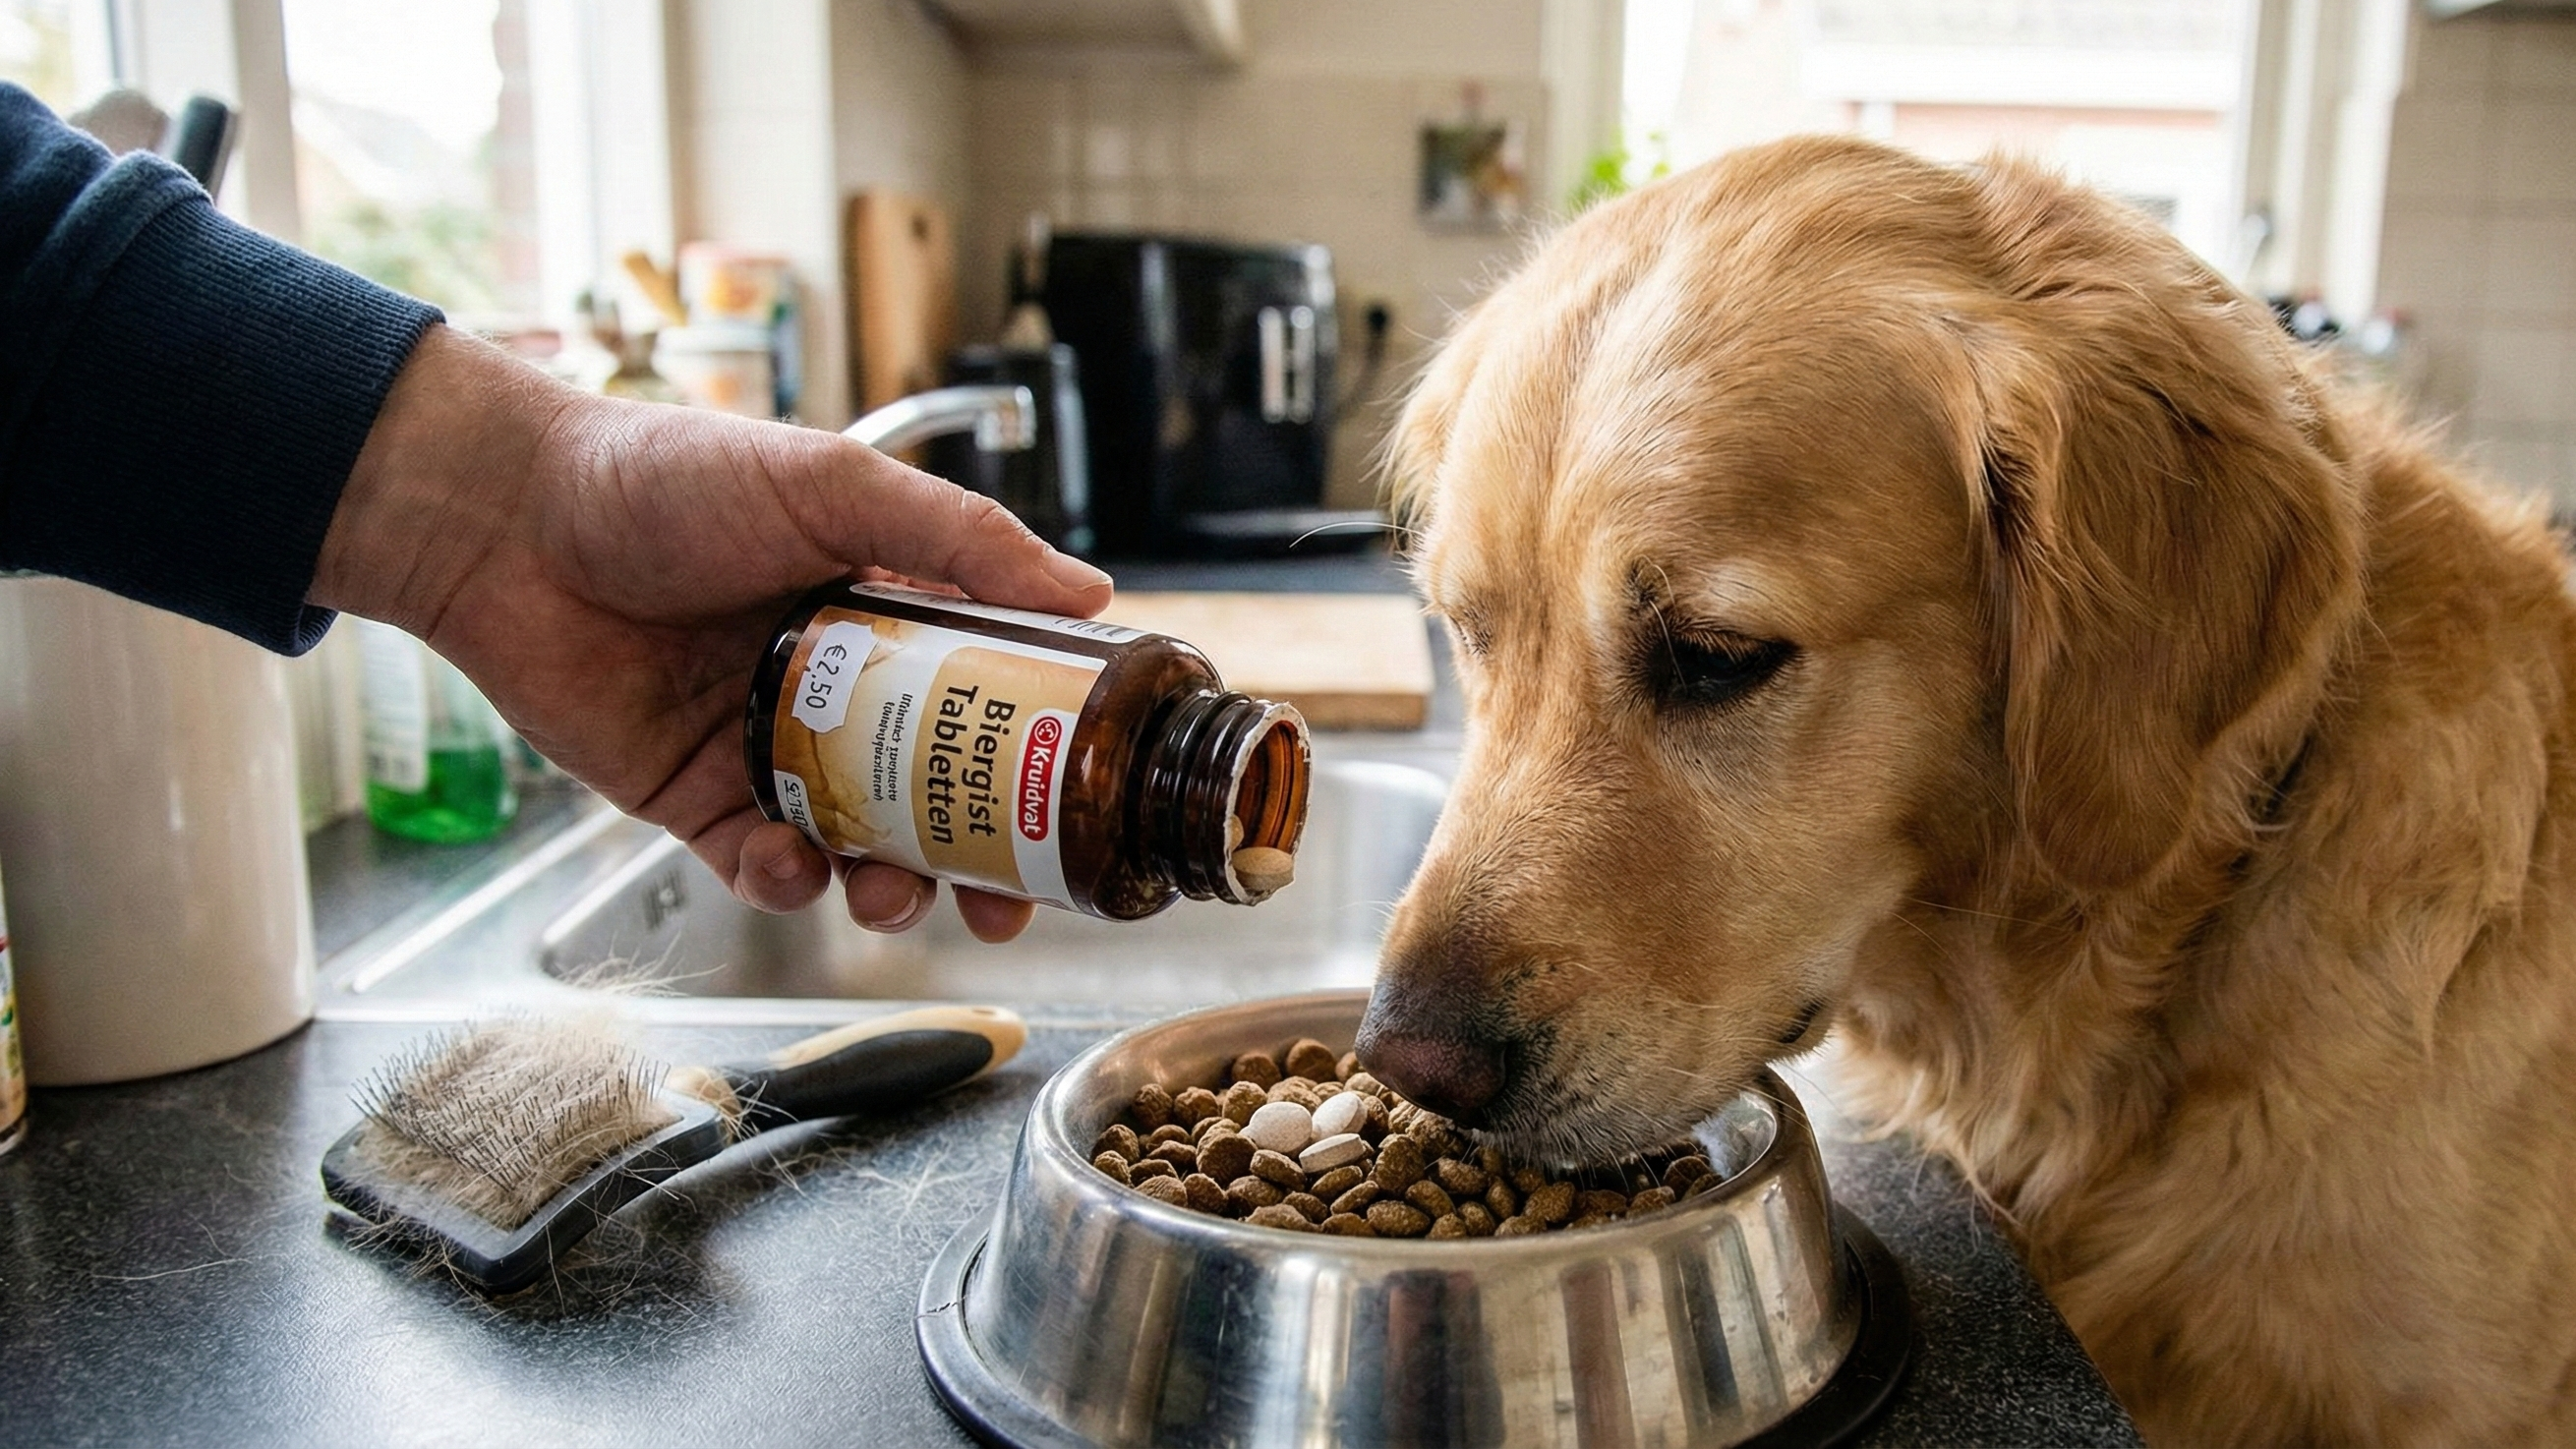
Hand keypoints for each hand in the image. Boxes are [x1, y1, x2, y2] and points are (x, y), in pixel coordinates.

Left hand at [309, 325, 1112, 940]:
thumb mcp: (833, 483)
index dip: (1040, 756)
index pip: (991, 695)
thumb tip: (1088, 591)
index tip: (1081, 801)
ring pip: (859, 845)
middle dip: (980, 861)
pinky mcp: (693, 797)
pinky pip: (760, 864)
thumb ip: (959, 537)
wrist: (506, 522)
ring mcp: (767, 746)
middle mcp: (837, 688)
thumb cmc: (664, 477)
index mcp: (885, 612)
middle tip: (1007, 903)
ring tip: (894, 892)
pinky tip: (789, 866)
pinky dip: (785, 880)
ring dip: (890, 884)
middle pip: (938, 795)